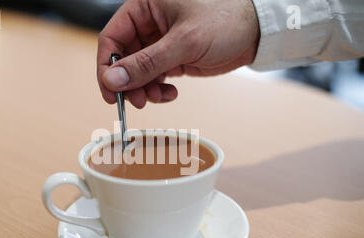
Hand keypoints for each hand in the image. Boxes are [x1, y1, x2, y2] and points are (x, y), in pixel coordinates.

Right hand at [97, 0, 259, 107]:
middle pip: (123, 58)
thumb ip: (147, 63)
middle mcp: (149, 23)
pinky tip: (170, 93)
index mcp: (144, 6)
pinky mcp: (172, 57)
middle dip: (128, 83)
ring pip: (138, 72)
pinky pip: (154, 78)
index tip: (110, 91)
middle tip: (137, 102)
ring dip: (143, 90)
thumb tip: (113, 80)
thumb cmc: (225, 20)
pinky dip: (158, 90)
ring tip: (157, 98)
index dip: (107, 66)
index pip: (112, 37)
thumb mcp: (184, 42)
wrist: (256, 32)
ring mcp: (160, 42)